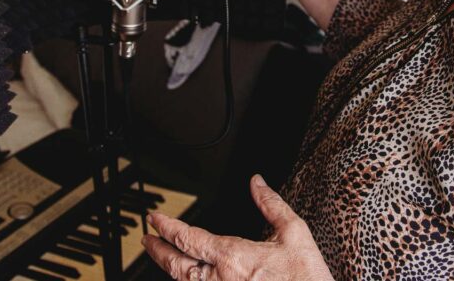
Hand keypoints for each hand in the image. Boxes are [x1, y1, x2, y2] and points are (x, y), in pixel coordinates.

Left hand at [141, 174, 333, 280]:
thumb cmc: (306, 278)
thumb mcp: (294, 232)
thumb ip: (271, 204)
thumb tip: (257, 183)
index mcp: (233, 257)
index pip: (188, 238)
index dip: (167, 227)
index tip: (155, 219)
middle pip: (177, 266)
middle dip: (158, 251)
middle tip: (147, 240)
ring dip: (171, 269)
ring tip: (164, 258)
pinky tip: (190, 278)